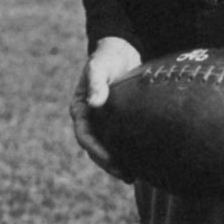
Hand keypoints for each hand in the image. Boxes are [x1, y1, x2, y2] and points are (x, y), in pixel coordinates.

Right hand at [70, 36, 140, 181]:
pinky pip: (122, 136)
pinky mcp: (120, 116)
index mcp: (81, 109)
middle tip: (126, 175)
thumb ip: (96, 83)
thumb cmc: (107, 56)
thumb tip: (95, 103)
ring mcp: (105, 119)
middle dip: (109, 163)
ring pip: (109, 145)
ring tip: (134, 175)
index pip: (86, 136)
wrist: (121, 48)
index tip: (111, 160)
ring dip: (119, 161)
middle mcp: (91, 117)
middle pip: (97, 147)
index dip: (97, 150)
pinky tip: (143, 158)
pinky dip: (129, 148)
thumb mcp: (99, 66)